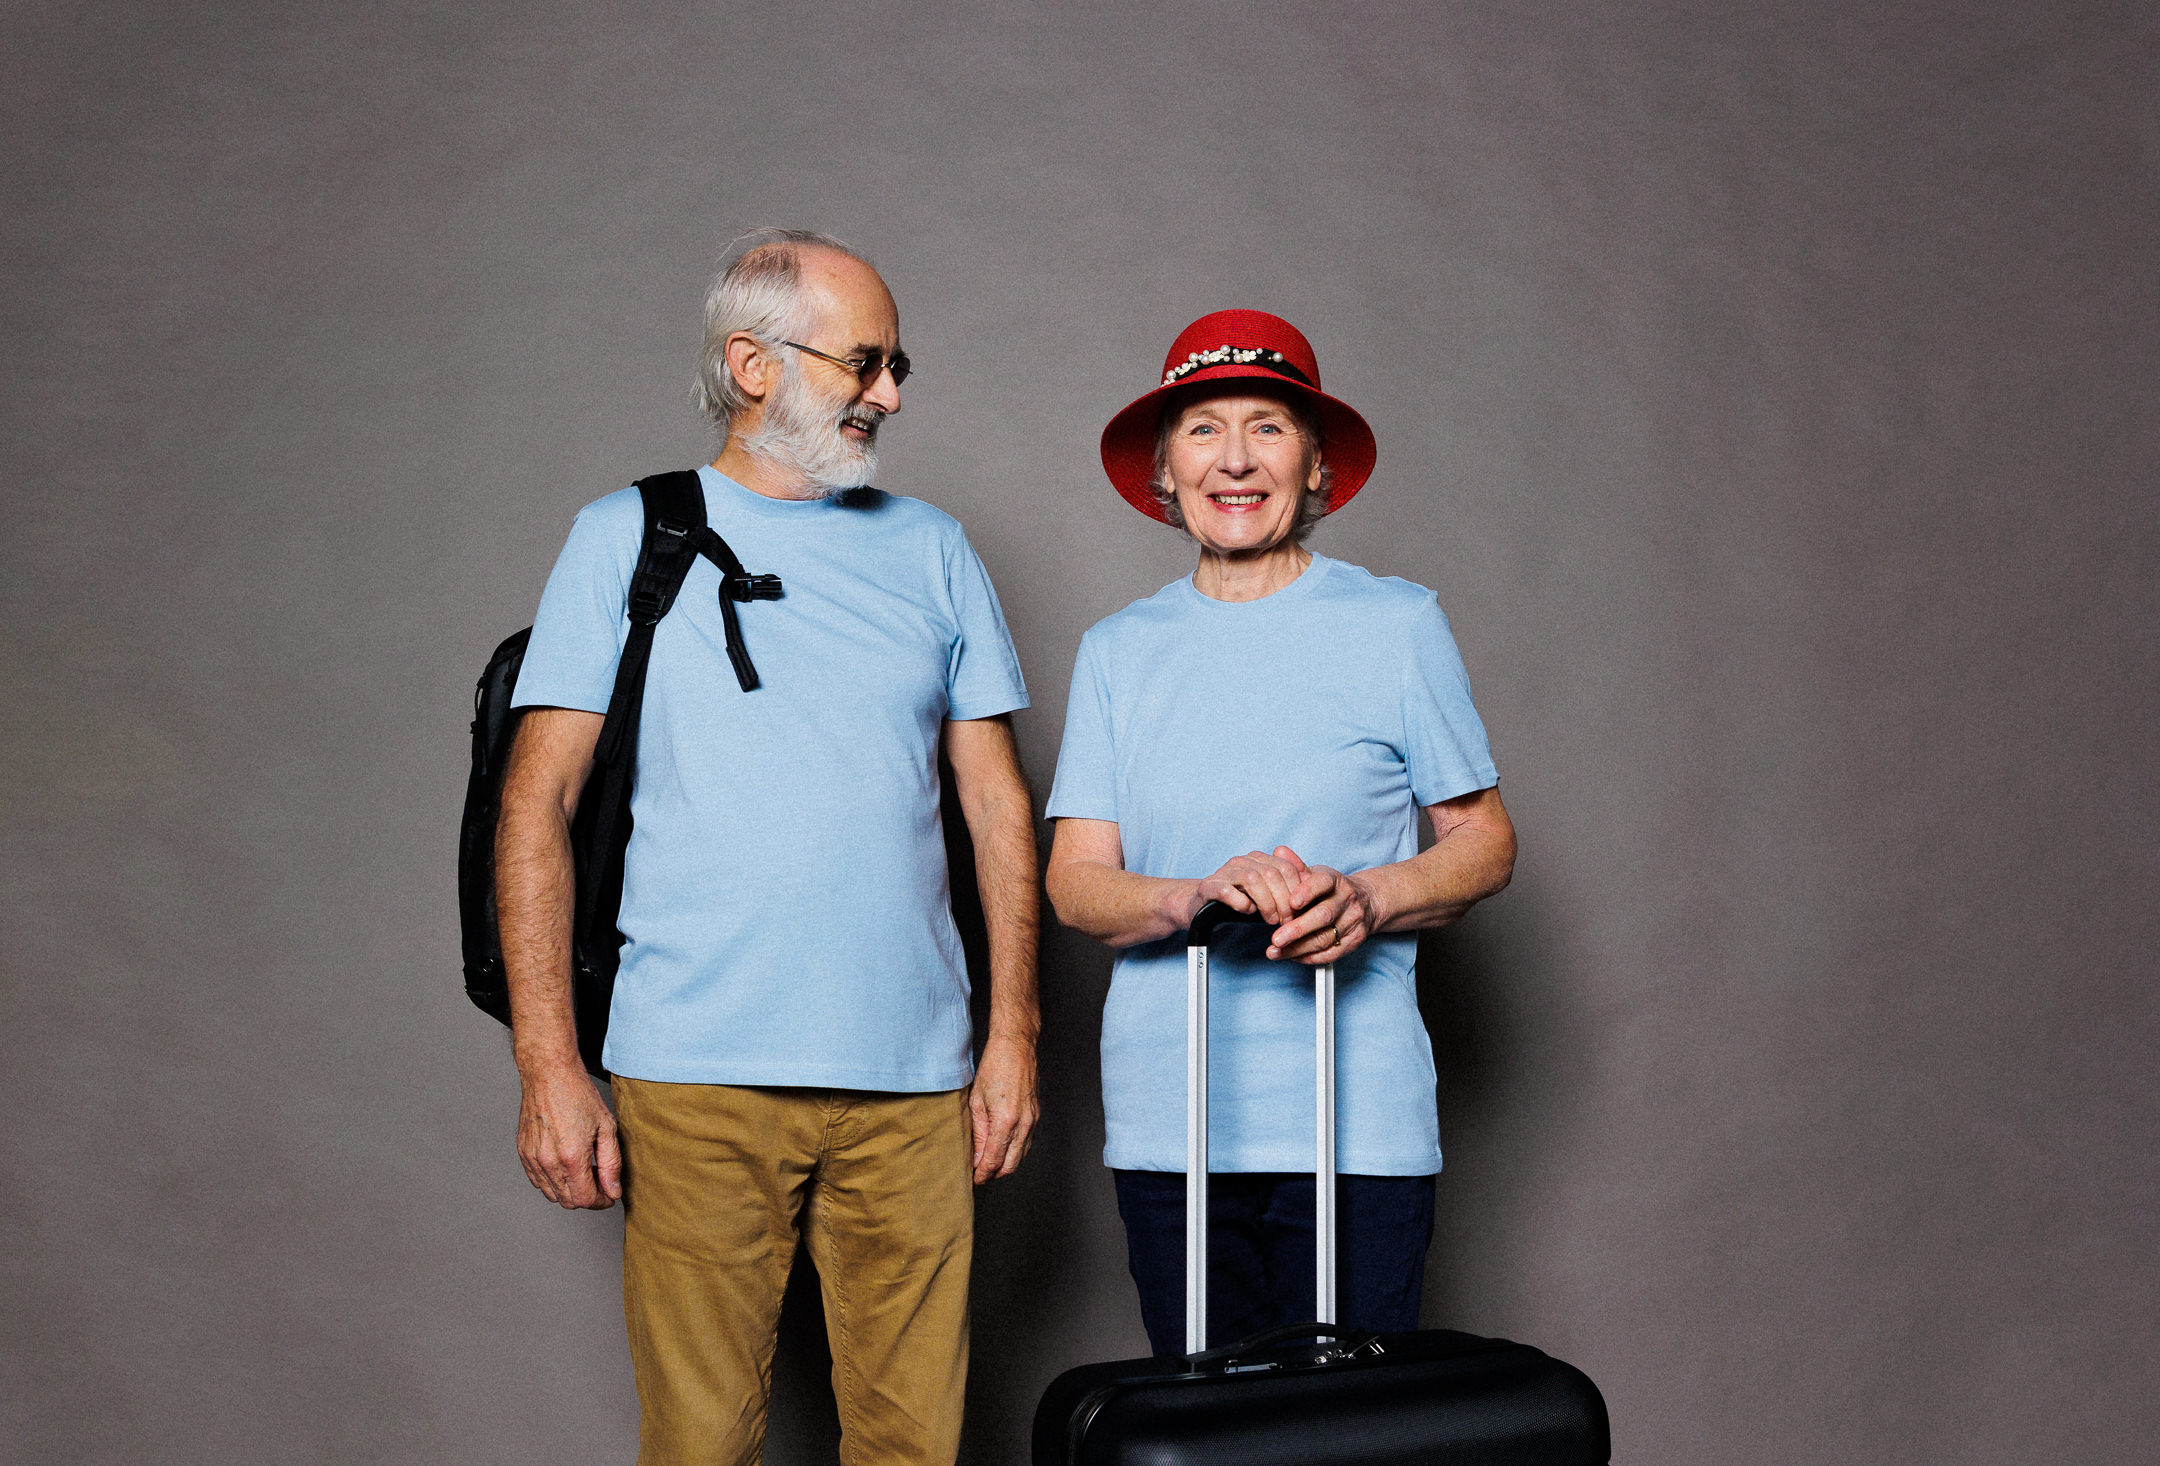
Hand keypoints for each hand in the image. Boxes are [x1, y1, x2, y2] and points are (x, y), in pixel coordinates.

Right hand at [516, 1061, 621, 1209]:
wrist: (549, 1074)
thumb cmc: (578, 1095)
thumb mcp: (606, 1127)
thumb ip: (611, 1164)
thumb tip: (613, 1190)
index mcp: (571, 1157)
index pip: (585, 1200)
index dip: (602, 1201)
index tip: (610, 1194)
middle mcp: (547, 1162)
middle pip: (568, 1201)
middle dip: (588, 1197)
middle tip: (600, 1180)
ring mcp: (532, 1159)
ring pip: (552, 1195)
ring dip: (570, 1191)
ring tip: (584, 1170)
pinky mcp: (523, 1153)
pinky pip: (538, 1181)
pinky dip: (553, 1181)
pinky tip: (566, 1164)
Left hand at [968, 1032, 1039, 1182]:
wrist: (1016, 1046)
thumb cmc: (994, 1067)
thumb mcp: (977, 1100)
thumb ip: (978, 1133)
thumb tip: (977, 1157)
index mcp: (1006, 1121)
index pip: (994, 1160)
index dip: (983, 1174)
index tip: (973, 1180)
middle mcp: (1024, 1124)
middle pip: (1010, 1164)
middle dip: (994, 1174)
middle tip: (979, 1175)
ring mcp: (1033, 1120)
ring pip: (1021, 1155)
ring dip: (1005, 1164)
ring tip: (988, 1164)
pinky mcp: (1036, 1115)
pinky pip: (1027, 1142)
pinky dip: (1015, 1151)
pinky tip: (1002, 1149)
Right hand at [1192, 848, 1310, 925]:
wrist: (1202, 907)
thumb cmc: (1240, 903)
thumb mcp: (1268, 896)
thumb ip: (1287, 888)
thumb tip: (1310, 885)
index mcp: (1259, 859)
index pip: (1287, 868)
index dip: (1296, 891)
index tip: (1299, 912)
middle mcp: (1242, 861)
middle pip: (1272, 874)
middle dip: (1284, 900)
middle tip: (1286, 920)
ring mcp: (1224, 872)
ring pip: (1253, 879)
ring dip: (1266, 903)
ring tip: (1270, 920)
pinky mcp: (1209, 886)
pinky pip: (1227, 891)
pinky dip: (1241, 903)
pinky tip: (1247, 911)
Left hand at [1266, 853, 1382, 964]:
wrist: (1367, 902)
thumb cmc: (1332, 889)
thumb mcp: (1316, 874)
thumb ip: (1296, 867)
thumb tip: (1279, 852)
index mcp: (1335, 880)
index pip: (1323, 882)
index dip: (1307, 891)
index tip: (1291, 902)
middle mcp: (1347, 900)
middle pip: (1323, 915)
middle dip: (1297, 929)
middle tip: (1276, 938)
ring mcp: (1353, 921)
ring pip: (1325, 938)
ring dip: (1298, 948)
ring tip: (1276, 951)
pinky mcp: (1355, 940)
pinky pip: (1331, 953)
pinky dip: (1309, 957)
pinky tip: (1292, 956)